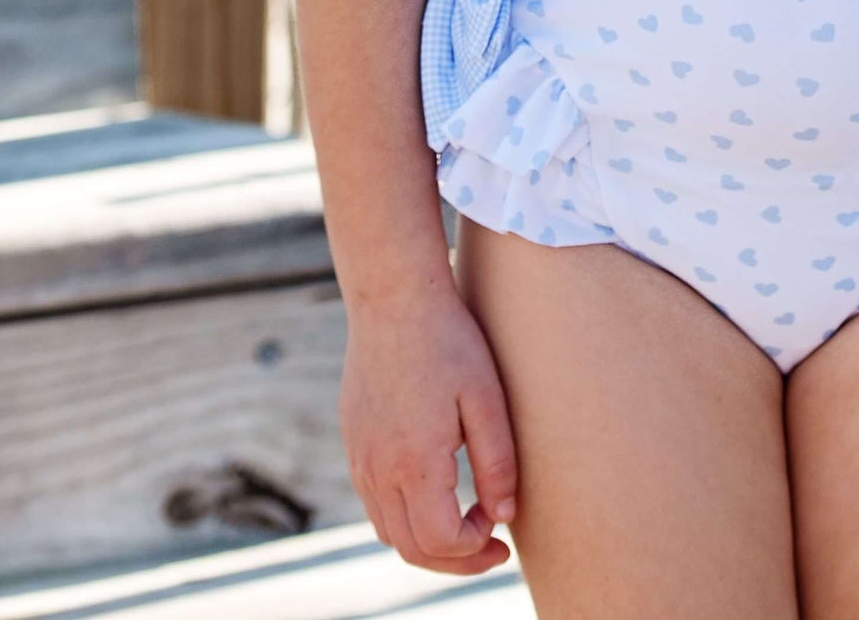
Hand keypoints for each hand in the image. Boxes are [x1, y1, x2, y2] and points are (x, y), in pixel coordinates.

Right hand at [341, 289, 519, 573]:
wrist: (393, 297)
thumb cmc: (448, 341)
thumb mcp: (486, 398)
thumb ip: (497, 462)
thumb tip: (503, 516)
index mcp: (413, 463)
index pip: (440, 541)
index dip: (475, 550)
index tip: (502, 532)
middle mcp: (378, 470)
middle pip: (411, 549)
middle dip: (455, 560)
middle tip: (492, 547)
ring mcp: (360, 458)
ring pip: (388, 531)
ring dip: (427, 543)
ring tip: (466, 526)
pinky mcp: (354, 443)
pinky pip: (375, 503)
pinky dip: (405, 517)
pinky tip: (436, 495)